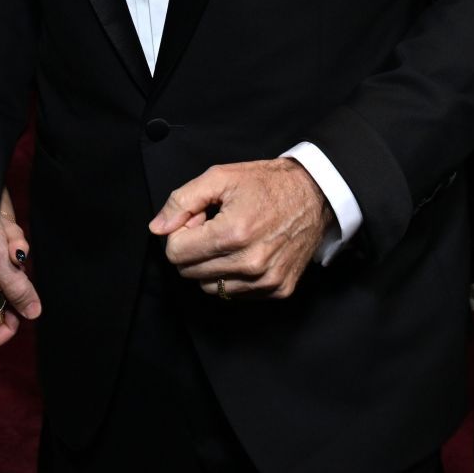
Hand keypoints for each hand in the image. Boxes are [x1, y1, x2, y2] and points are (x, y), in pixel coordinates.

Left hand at [150, 158, 329, 299]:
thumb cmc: (267, 184)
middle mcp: (250, 263)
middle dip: (193, 249)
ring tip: (230, 240)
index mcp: (233, 234)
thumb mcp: (221, 177)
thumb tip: (157, 228)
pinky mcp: (278, 290)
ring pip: (211, 288)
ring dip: (211, 266)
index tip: (198, 219)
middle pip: (190, 273)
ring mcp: (266, 281)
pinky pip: (236, 294)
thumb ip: (182, 200)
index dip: (181, 232)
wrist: (316, 195)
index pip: (176, 253)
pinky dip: (233, 276)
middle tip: (213, 227)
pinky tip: (246, 252)